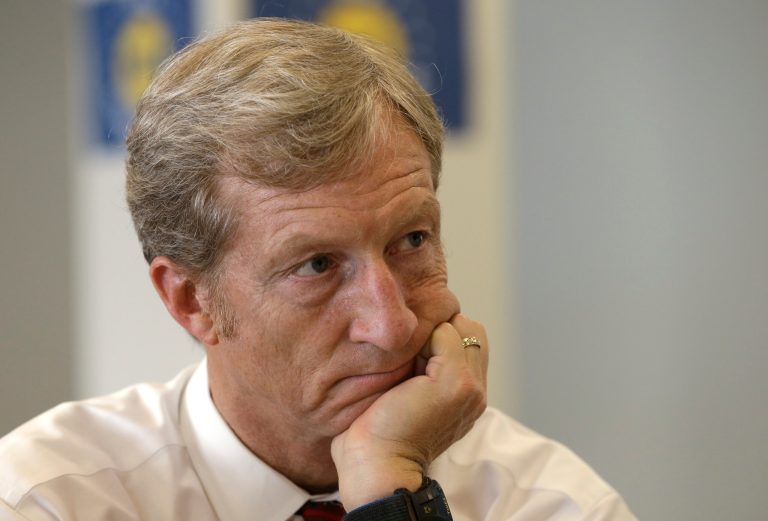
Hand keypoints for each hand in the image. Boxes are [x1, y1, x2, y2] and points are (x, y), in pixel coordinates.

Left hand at [331, 314, 488, 509]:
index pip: (470, 341)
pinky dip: (421, 339)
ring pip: (460, 327)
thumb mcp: (411, 397)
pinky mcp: (456, 381)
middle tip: (410, 357)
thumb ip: (425, 370)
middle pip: (471, 330)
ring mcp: (471, 387)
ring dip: (429, 334)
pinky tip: (404, 366)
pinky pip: (445, 333)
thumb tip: (418, 336)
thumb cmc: (378, 435)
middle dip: (440, 330)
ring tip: (407, 364)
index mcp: (469, 397)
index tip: (411, 360)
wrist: (377, 466)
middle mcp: (477, 392)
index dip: (440, 337)